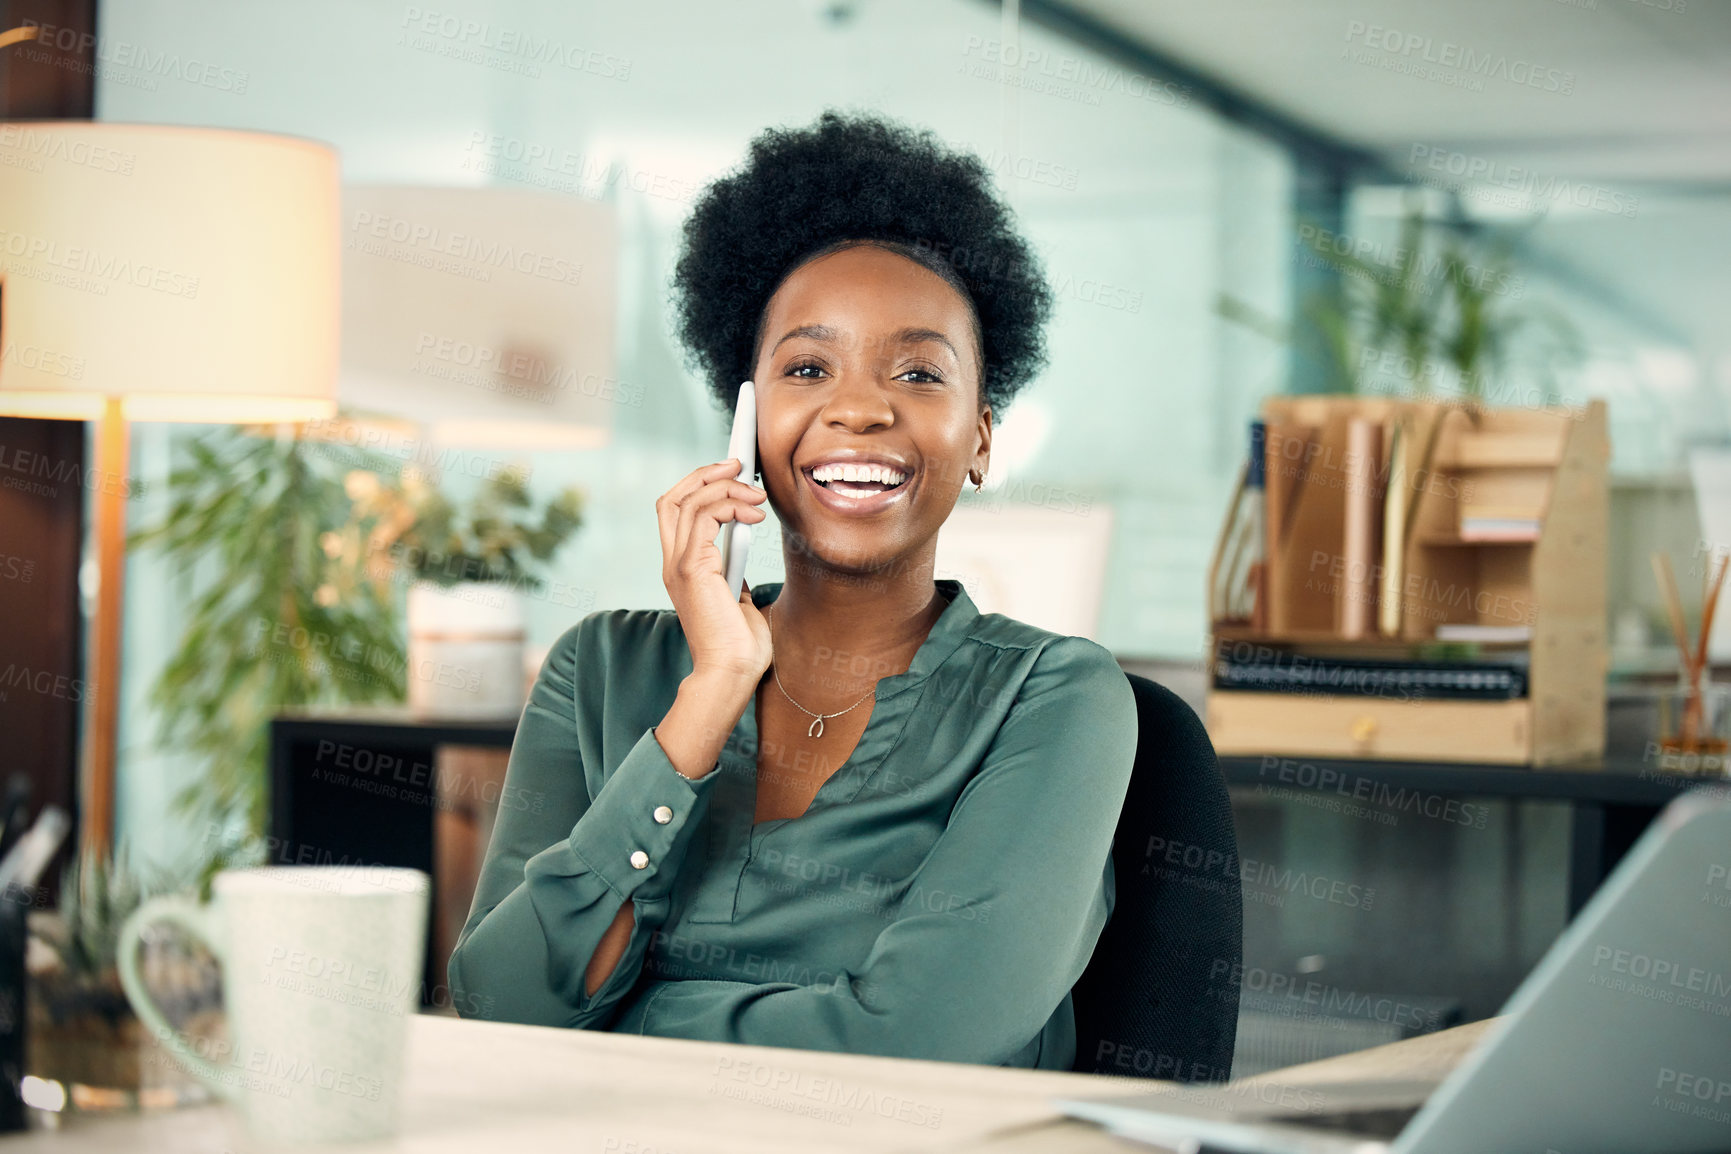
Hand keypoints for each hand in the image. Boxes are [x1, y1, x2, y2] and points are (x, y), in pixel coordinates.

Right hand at [656, 459, 772, 680]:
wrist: (731, 674)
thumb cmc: (739, 645)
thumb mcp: (736, 597)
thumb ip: (731, 569)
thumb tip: (741, 542)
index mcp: (681, 568)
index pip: (675, 512)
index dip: (698, 485)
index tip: (731, 472)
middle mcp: (673, 563)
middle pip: (673, 497)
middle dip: (705, 473)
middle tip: (740, 464)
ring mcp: (678, 565)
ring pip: (688, 500)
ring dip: (726, 487)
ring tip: (756, 493)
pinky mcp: (691, 569)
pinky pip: (704, 516)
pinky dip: (730, 505)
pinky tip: (754, 514)